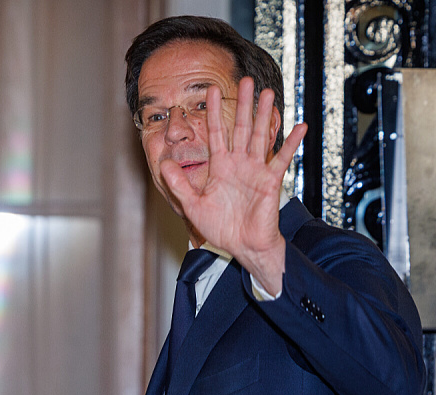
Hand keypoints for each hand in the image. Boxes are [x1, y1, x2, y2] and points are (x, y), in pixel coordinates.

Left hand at [160, 77, 306, 294]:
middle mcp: (238, 164)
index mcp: (220, 167)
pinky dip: (291, 143)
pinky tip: (299, 126)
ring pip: (259, 136)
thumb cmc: (221, 228)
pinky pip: (282, 158)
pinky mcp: (270, 180)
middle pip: (240, 128)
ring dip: (264, 115)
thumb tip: (163, 165)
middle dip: (242, 104)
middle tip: (246, 80)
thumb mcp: (192, 205)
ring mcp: (255, 170)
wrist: (243, 245)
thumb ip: (179, 185)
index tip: (211, 89)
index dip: (214, 112)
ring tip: (268, 92)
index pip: (216, 133)